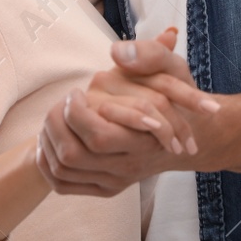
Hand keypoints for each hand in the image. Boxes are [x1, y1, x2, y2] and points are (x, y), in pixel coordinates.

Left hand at [36, 29, 222, 196]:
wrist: (193, 139)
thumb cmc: (180, 98)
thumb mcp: (173, 68)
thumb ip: (150, 55)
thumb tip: (117, 52)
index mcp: (143, 141)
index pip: (97, 136)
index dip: (77, 112)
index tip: (77, 92)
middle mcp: (127, 166)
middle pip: (73, 156)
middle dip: (55, 126)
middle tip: (60, 103)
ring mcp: (114, 181)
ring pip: (63, 170)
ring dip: (47, 141)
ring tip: (54, 116)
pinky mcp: (105, 188)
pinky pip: (63, 184)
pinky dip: (47, 163)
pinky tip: (49, 140)